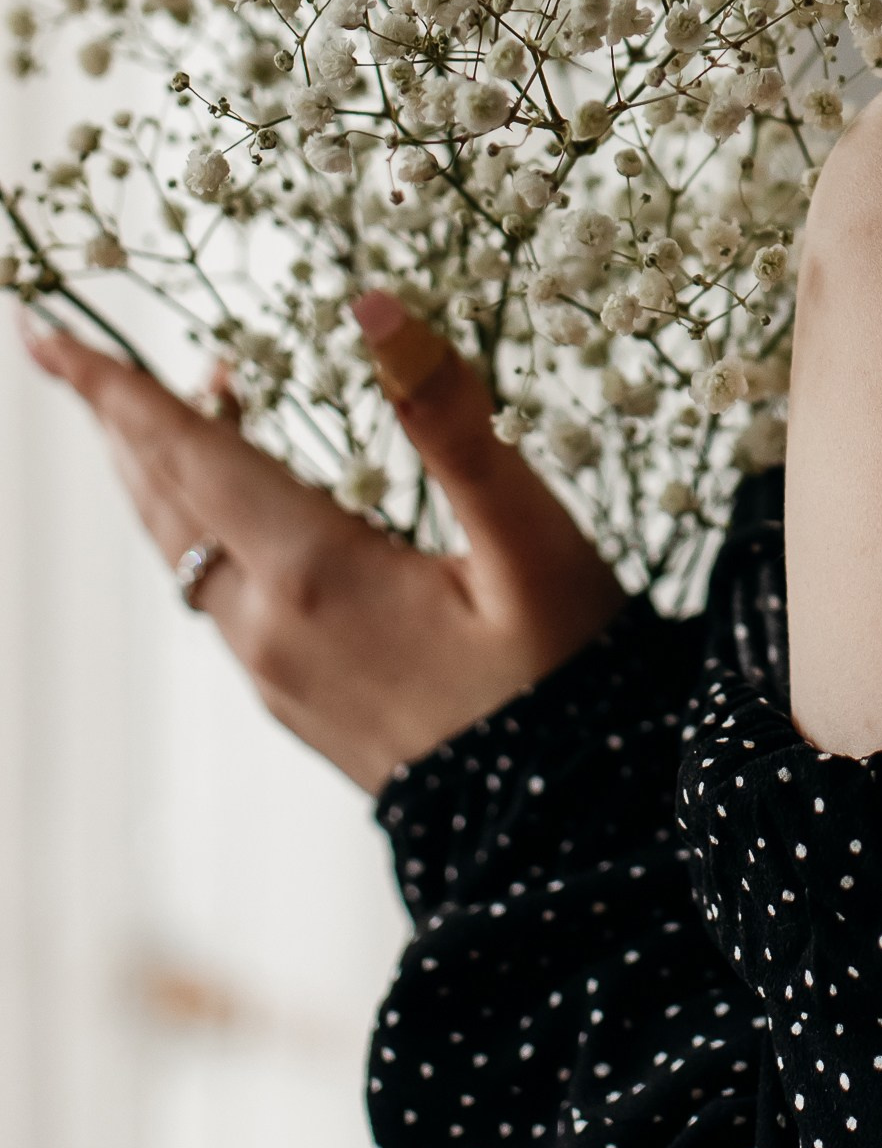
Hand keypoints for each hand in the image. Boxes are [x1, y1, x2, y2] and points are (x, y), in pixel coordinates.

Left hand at [22, 292, 625, 791]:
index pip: (189, 454)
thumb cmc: (563, 679)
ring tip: (172, 400)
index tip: (43, 333)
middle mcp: (269, 627)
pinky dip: (205, 524)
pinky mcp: (294, 699)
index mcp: (316, 574)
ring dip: (162, 470)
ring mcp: (273, 671)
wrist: (560, 841)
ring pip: (183, 552)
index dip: (115, 389)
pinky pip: (217, 593)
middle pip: (163, 502)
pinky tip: (244, 503)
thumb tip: (376, 306)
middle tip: (74, 350)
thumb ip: (450, 421)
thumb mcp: (529, 541)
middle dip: (117, 420)